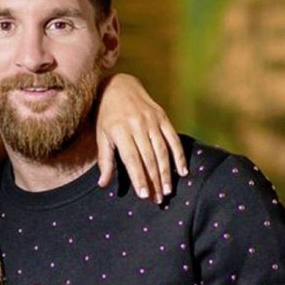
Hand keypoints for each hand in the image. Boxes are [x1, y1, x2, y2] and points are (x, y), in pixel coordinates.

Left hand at [96, 74, 187, 202]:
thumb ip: (104, 160)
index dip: (139, 178)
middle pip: (149, 158)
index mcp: (120, 131)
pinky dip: (179, 155)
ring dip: (166, 172)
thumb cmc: (106, 115)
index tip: (144, 195)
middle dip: (154, 181)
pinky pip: (173, 138)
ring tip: (168, 190)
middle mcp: (137, 126)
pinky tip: (183, 171)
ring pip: (162, 151)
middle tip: (158, 199)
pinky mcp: (163, 117)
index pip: (132, 159)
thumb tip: (103, 184)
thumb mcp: (101, 136)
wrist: (119, 86)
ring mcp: (152, 121)